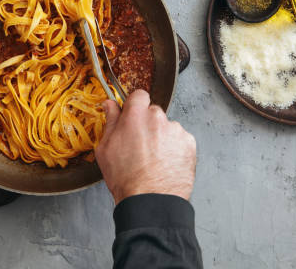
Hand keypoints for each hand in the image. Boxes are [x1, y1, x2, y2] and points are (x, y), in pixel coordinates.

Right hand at [96, 90, 196, 204]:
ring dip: (162, 137)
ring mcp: (176, 130)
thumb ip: (110, 121)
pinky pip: (180, 140)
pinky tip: (165, 163)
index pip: (139, 95)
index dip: (135, 106)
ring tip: (154, 159)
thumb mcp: (106, 148)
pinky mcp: (189, 143)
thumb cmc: (126, 178)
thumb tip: (110, 104)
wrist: (150, 200)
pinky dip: (174, 148)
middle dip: (148, 124)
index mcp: (136, 115)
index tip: (133, 117)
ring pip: (167, 127)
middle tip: (141, 145)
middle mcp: (158, 118)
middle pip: (153, 112)